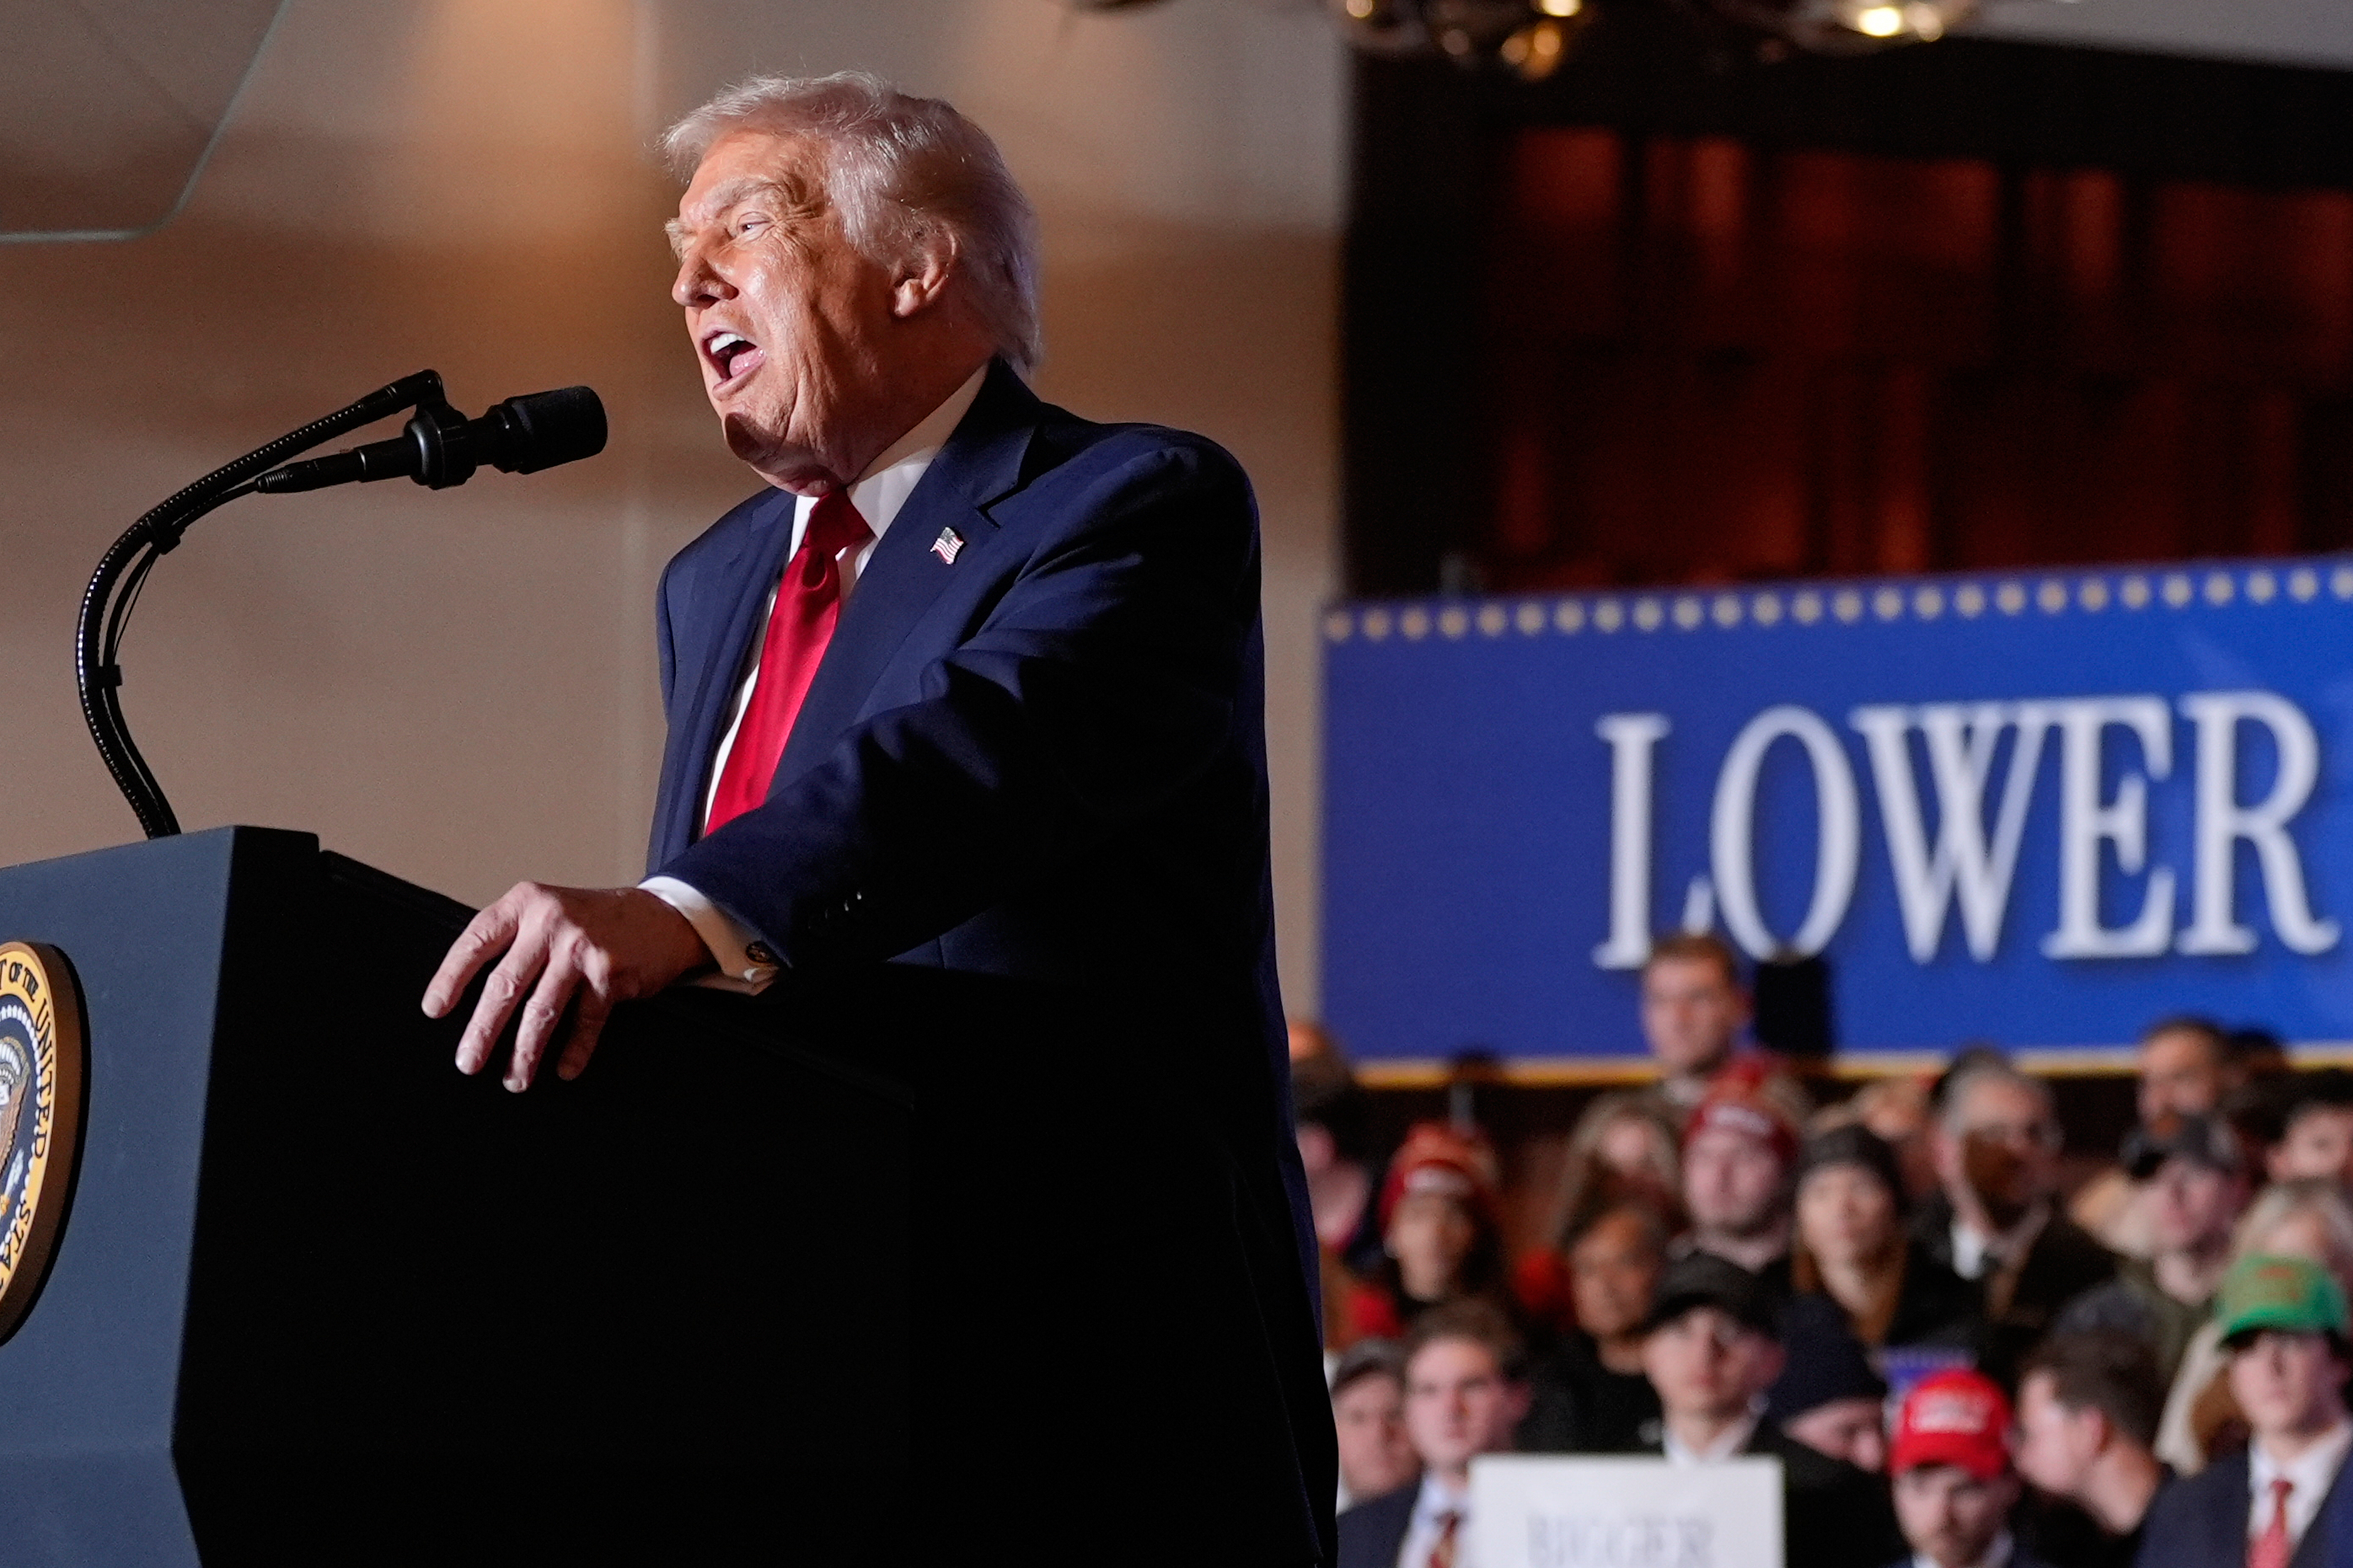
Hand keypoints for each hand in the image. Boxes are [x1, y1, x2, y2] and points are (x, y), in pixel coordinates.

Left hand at [422, 883, 712, 1090]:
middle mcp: (550, 922)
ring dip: (525, 1051)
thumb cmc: (595, 920)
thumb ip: (514, 939)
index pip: (475, 942)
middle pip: (505, 985)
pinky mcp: (611, 973)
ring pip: (542, 1010)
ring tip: (515, 1078)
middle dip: (483, 1031)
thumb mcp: (548, 911)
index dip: (450, 979)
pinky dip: (575, 1050)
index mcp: (525, 903)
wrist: (661, 915)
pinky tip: (565, 1068)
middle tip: (468, 1062)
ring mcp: (582, 947)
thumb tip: (469, 995)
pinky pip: (586, 1021)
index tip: (435, 1010)